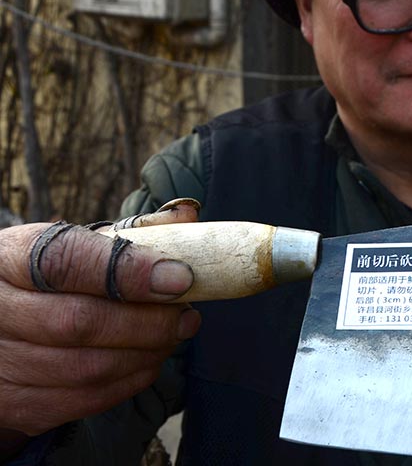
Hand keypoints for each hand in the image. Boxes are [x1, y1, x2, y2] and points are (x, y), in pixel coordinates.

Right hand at [0, 200, 201, 447]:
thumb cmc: (43, 278)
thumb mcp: (69, 243)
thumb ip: (128, 231)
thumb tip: (186, 215)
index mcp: (8, 259)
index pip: (65, 262)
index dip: (127, 272)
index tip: (178, 278)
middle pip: (80, 322)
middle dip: (148, 322)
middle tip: (187, 316)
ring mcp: (0, 362)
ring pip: (88, 368)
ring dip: (145, 354)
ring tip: (173, 336)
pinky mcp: (15, 403)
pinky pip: (84, 399)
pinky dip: (129, 381)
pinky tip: (149, 360)